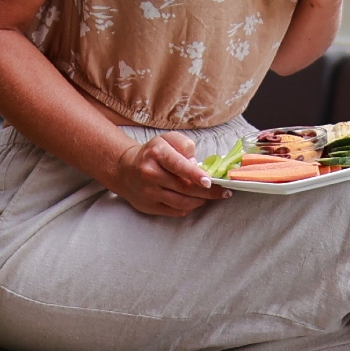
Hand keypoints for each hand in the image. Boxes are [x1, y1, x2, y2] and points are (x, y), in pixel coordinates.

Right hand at [105, 132, 230, 216]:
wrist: (126, 170)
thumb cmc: (153, 153)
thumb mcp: (167, 139)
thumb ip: (184, 145)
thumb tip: (196, 164)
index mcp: (156, 154)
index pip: (179, 166)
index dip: (196, 175)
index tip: (210, 182)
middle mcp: (150, 174)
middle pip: (184, 187)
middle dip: (208, 192)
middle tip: (224, 192)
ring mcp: (149, 193)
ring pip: (182, 202)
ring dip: (201, 201)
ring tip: (210, 196)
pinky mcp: (150, 206)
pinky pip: (176, 211)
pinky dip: (189, 206)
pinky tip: (195, 200)